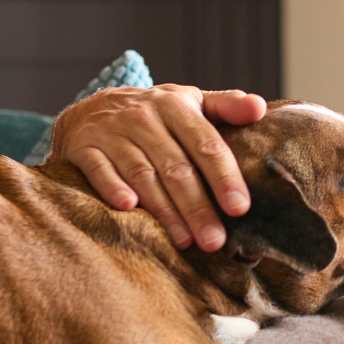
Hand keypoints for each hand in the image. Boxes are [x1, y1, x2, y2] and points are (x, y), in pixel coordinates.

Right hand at [50, 85, 266, 250]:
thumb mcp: (189, 102)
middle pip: (176, 167)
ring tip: (184, 241)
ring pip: (142, 174)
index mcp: (175, 105)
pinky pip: (100, 170)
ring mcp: (111, 131)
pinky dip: (112, 188)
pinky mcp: (84, 147)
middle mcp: (143, 116)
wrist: (89, 109)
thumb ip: (225, 106)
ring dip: (164, 209)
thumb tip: (260, 107)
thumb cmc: (152, 114)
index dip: (223, 176)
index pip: (206, 143)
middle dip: (197, 206)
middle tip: (214, 241)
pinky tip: (129, 208)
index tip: (239, 208)